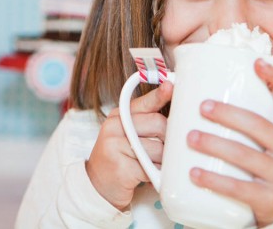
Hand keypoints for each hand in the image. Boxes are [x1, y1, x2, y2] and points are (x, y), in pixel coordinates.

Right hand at [86, 81, 171, 210]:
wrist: (97, 186)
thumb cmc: (119, 157)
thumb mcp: (127, 134)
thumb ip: (145, 121)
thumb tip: (175, 117)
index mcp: (118, 116)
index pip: (144, 102)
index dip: (159, 94)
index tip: (171, 86)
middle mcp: (114, 128)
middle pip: (158, 124)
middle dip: (168, 138)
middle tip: (167, 149)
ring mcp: (115, 147)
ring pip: (158, 148)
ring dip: (163, 160)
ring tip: (155, 166)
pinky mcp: (121, 168)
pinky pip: (151, 168)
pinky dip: (156, 175)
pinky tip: (149, 176)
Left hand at [186, 59, 272, 226]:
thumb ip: (269, 125)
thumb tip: (232, 94)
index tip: (257, 63)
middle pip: (258, 126)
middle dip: (228, 114)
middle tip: (202, 106)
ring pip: (243, 155)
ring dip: (213, 144)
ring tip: (190, 137)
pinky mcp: (268, 200)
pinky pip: (236, 187)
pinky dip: (212, 179)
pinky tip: (194, 172)